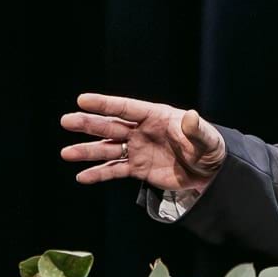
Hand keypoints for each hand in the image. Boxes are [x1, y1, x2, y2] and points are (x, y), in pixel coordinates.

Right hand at [60, 93, 226, 189]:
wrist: (211, 172)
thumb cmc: (209, 148)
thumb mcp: (206, 138)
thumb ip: (195, 129)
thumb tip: (191, 116)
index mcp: (156, 117)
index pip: (126, 108)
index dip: (105, 104)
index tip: (82, 100)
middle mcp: (142, 131)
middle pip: (111, 126)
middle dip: (89, 124)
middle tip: (66, 121)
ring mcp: (138, 150)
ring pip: (108, 149)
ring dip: (88, 151)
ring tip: (66, 153)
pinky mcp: (138, 169)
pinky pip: (115, 171)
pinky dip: (99, 174)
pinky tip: (82, 176)